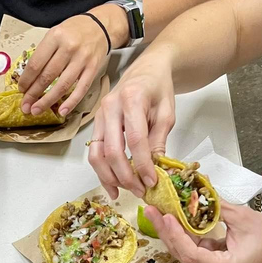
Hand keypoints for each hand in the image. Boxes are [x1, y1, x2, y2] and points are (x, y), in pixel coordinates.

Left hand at [18, 13, 109, 116]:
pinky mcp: (93, 69)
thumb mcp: (55, 33)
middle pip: (47, 76)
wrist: (101, 26)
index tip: (21, 90)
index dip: (26, 79)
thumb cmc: (74, 30)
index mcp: (55, 37)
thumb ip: (43, 52)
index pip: (36, 63)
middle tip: (25, 106)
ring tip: (37, 110)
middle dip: (33, 94)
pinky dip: (71, 102)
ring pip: (62, 85)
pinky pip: (81, 89)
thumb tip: (29, 77)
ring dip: (48, 101)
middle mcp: (68, 48)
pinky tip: (61, 111)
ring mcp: (82, 59)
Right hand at [87, 49, 174, 199]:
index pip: (135, 139)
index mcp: (131, 99)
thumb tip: (154, 170)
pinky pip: (95, 151)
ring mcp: (99, 115)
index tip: (152, 182)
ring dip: (109, 177)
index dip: (143, 164)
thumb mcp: (166, 113)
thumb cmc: (157, 88)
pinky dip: (102, 170)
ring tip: (123, 192)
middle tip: (140, 191)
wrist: (146, 70)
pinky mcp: (96, 124)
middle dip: (125, 176)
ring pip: (96, 154)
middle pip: (111, 150)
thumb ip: (158, 140)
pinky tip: (112, 184)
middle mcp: (110, 107)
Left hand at [146, 203, 261, 262]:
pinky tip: (170, 215)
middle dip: (165, 229)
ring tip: (155, 210)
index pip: (191, 253)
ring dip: (169, 229)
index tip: (167, 216)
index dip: (176, 234)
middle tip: (150, 208)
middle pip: (181, 251)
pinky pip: (189, 246)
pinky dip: (180, 231)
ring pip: (182, 249)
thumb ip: (218, 207)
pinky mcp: (207, 261)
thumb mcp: (244, 219)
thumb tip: (198, 189)